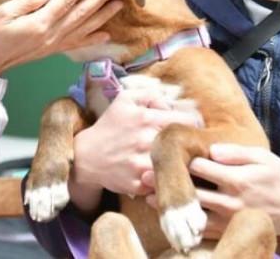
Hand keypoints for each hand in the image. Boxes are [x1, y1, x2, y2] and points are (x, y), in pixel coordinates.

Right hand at [0, 0, 122, 74]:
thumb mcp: (3, 12)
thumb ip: (29, 0)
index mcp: (39, 23)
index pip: (67, 0)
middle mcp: (51, 35)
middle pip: (82, 14)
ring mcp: (53, 44)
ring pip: (84, 28)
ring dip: (103, 16)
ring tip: (119, 4)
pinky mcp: (51, 51)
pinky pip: (77, 44)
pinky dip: (93, 39)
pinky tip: (106, 35)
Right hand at [67, 89, 202, 212]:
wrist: (86, 156)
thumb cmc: (110, 126)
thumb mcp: (125, 100)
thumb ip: (151, 95)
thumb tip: (171, 105)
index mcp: (146, 119)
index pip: (187, 120)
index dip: (193, 123)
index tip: (192, 127)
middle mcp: (146, 142)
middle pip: (185, 144)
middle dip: (188, 144)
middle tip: (187, 145)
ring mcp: (143, 166)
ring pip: (177, 165)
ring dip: (180, 163)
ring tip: (177, 161)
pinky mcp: (139, 185)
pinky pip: (163, 182)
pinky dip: (165, 179)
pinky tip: (161, 174)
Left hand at [147, 143, 279, 250]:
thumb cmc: (278, 178)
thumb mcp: (263, 157)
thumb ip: (236, 153)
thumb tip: (212, 150)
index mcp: (237, 179)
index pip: (200, 167)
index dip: (180, 158)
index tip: (163, 151)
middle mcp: (230, 201)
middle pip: (191, 191)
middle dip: (167, 183)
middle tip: (142, 174)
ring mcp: (228, 219)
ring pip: (192, 212)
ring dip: (170, 205)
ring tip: (146, 196)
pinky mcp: (229, 231)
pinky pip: (202, 230)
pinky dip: (183, 223)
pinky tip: (168, 216)